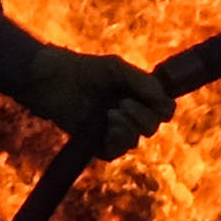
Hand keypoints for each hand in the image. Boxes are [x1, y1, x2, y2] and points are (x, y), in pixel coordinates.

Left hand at [4, 41, 175, 154]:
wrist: (55, 79)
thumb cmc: (85, 69)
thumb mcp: (118, 69)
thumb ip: (144, 83)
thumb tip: (165, 102)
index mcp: (138, 97)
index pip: (164, 110)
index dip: (163, 108)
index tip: (154, 100)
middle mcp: (128, 116)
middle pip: (152, 127)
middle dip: (142, 116)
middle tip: (121, 102)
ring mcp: (111, 131)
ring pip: (135, 141)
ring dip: (127, 127)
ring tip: (110, 112)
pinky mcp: (95, 144)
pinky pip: (115, 152)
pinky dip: (116, 139)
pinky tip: (108, 125)